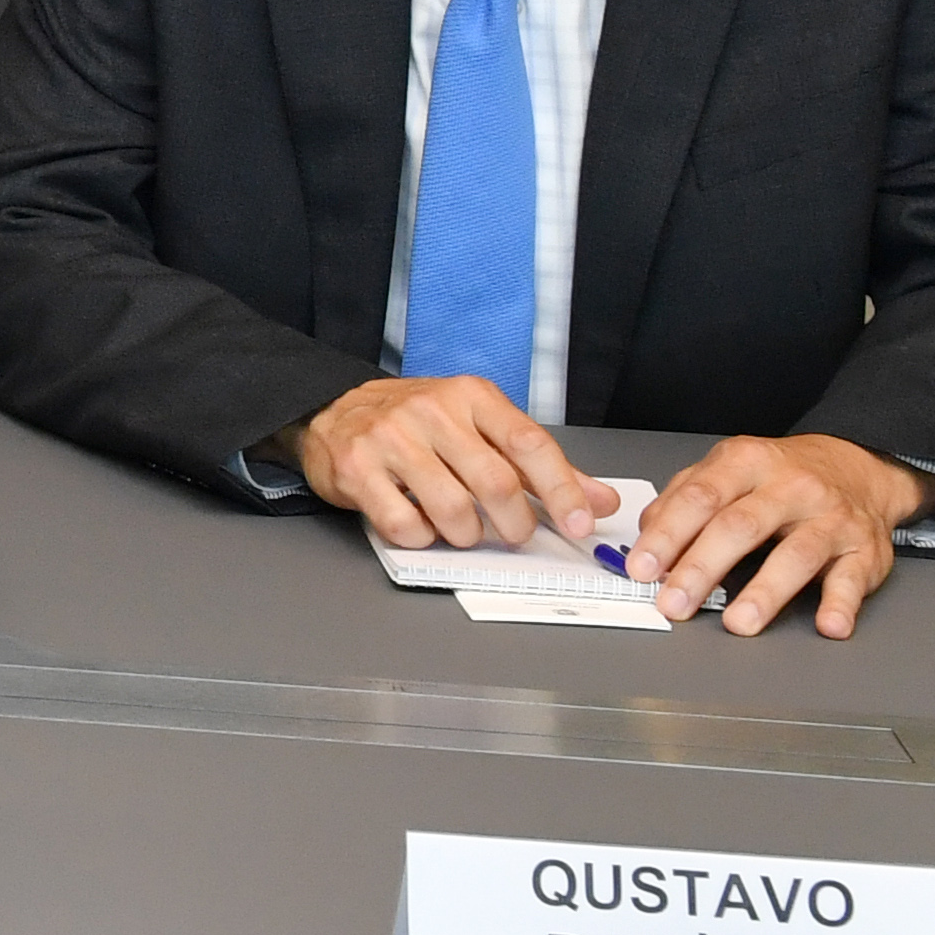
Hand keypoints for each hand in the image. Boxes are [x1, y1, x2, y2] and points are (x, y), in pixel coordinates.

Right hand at [286, 374, 619, 553]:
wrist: (333, 412)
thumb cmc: (418, 426)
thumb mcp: (481, 429)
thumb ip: (540, 468)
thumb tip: (601, 501)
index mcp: (471, 396)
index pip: (529, 442)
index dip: (562, 489)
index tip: (580, 524)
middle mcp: (431, 410)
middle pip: (495, 483)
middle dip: (515, 524)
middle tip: (514, 535)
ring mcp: (391, 438)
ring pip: (453, 510)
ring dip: (466, 535)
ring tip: (461, 529)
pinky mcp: (358, 469)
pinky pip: (405, 524)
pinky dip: (422, 537)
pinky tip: (420, 523)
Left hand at [626, 433, 934, 638]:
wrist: (855, 468)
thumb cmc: (779, 477)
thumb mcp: (728, 470)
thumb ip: (683, 498)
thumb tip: (646, 537)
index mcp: (747, 462)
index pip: (700, 498)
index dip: (667, 535)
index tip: (643, 568)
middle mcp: (790, 487)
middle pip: (740, 526)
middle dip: (702, 568)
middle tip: (675, 603)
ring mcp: (830, 518)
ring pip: (796, 555)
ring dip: (765, 593)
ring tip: (738, 622)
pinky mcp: (864, 550)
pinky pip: (853, 578)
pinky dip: (841, 603)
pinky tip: (828, 625)